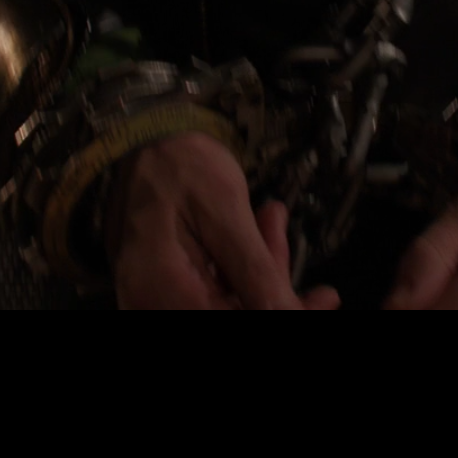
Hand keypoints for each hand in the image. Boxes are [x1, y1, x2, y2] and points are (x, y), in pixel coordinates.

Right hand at [107, 131, 340, 310]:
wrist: (135, 137)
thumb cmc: (177, 164)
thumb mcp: (225, 211)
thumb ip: (257, 272)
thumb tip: (290, 315)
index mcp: (162, 294)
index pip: (232, 319)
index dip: (282, 313)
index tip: (322, 301)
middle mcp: (151, 306)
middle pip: (231, 314)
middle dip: (276, 296)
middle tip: (313, 276)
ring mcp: (155, 299)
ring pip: (227, 305)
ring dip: (261, 277)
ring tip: (272, 223)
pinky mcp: (165, 288)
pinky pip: (213, 294)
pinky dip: (240, 271)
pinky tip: (256, 234)